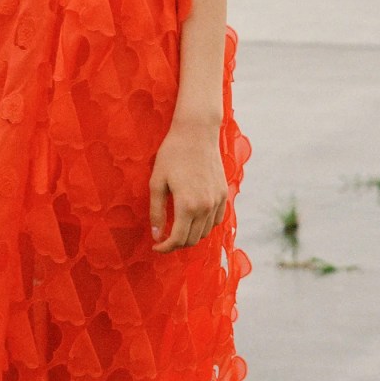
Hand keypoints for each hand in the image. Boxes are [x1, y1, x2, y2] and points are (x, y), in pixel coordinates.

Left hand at [148, 116, 227, 252]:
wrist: (197, 132)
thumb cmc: (172, 154)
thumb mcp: (157, 182)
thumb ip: (157, 212)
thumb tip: (157, 235)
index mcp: (187, 205)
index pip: (178, 239)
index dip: (165, 248)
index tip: (156, 246)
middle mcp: (206, 206)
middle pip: (193, 239)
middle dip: (177, 244)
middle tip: (164, 239)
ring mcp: (217, 200)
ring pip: (206, 232)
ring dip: (191, 236)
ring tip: (177, 229)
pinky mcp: (223, 193)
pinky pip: (216, 220)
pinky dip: (204, 226)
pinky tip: (193, 219)